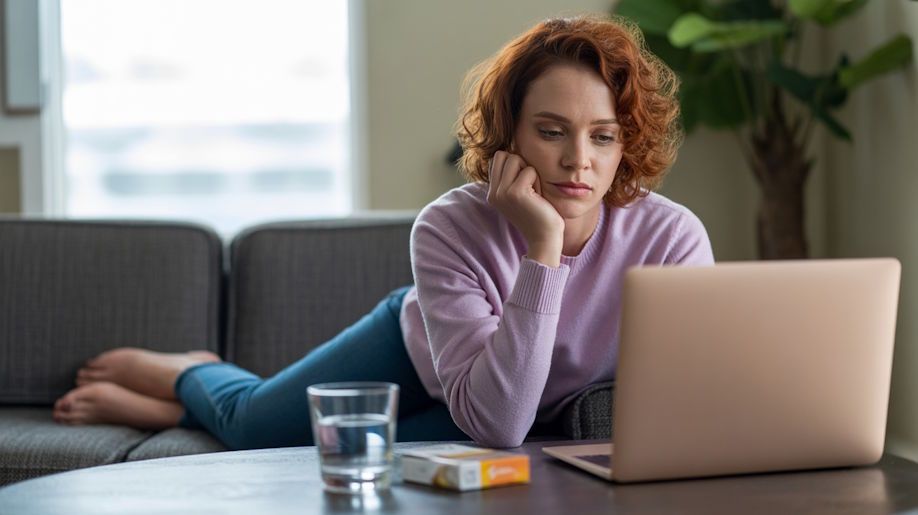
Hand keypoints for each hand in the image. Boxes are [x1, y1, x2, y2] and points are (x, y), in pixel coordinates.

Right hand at [487, 151, 563, 266]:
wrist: (545, 238)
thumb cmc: (538, 214)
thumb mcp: (519, 194)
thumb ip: (511, 177)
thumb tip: (513, 150)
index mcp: (493, 193)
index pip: (497, 158)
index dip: (514, 164)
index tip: (524, 183)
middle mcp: (493, 193)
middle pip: (504, 155)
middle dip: (521, 165)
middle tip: (530, 187)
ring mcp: (502, 193)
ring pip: (515, 159)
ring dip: (530, 172)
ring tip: (534, 192)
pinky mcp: (515, 193)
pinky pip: (529, 170)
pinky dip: (538, 181)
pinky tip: (539, 197)